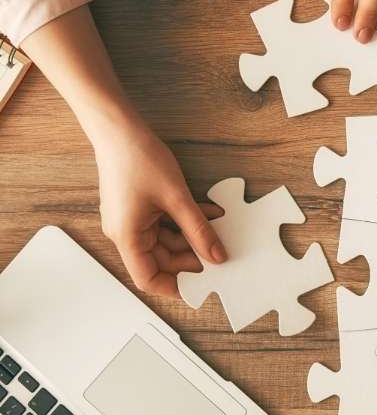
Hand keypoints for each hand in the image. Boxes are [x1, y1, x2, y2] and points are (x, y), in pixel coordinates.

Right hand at [93, 123, 226, 296]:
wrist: (119, 128)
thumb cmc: (138, 159)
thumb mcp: (177, 198)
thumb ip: (199, 230)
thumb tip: (216, 255)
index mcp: (127, 237)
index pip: (147, 278)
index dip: (174, 286)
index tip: (200, 286)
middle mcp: (125, 232)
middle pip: (160, 259)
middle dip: (191, 257)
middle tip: (220, 253)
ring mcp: (131, 219)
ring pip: (166, 239)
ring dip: (192, 235)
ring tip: (219, 228)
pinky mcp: (138, 206)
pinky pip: (165, 223)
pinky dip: (185, 220)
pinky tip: (208, 212)